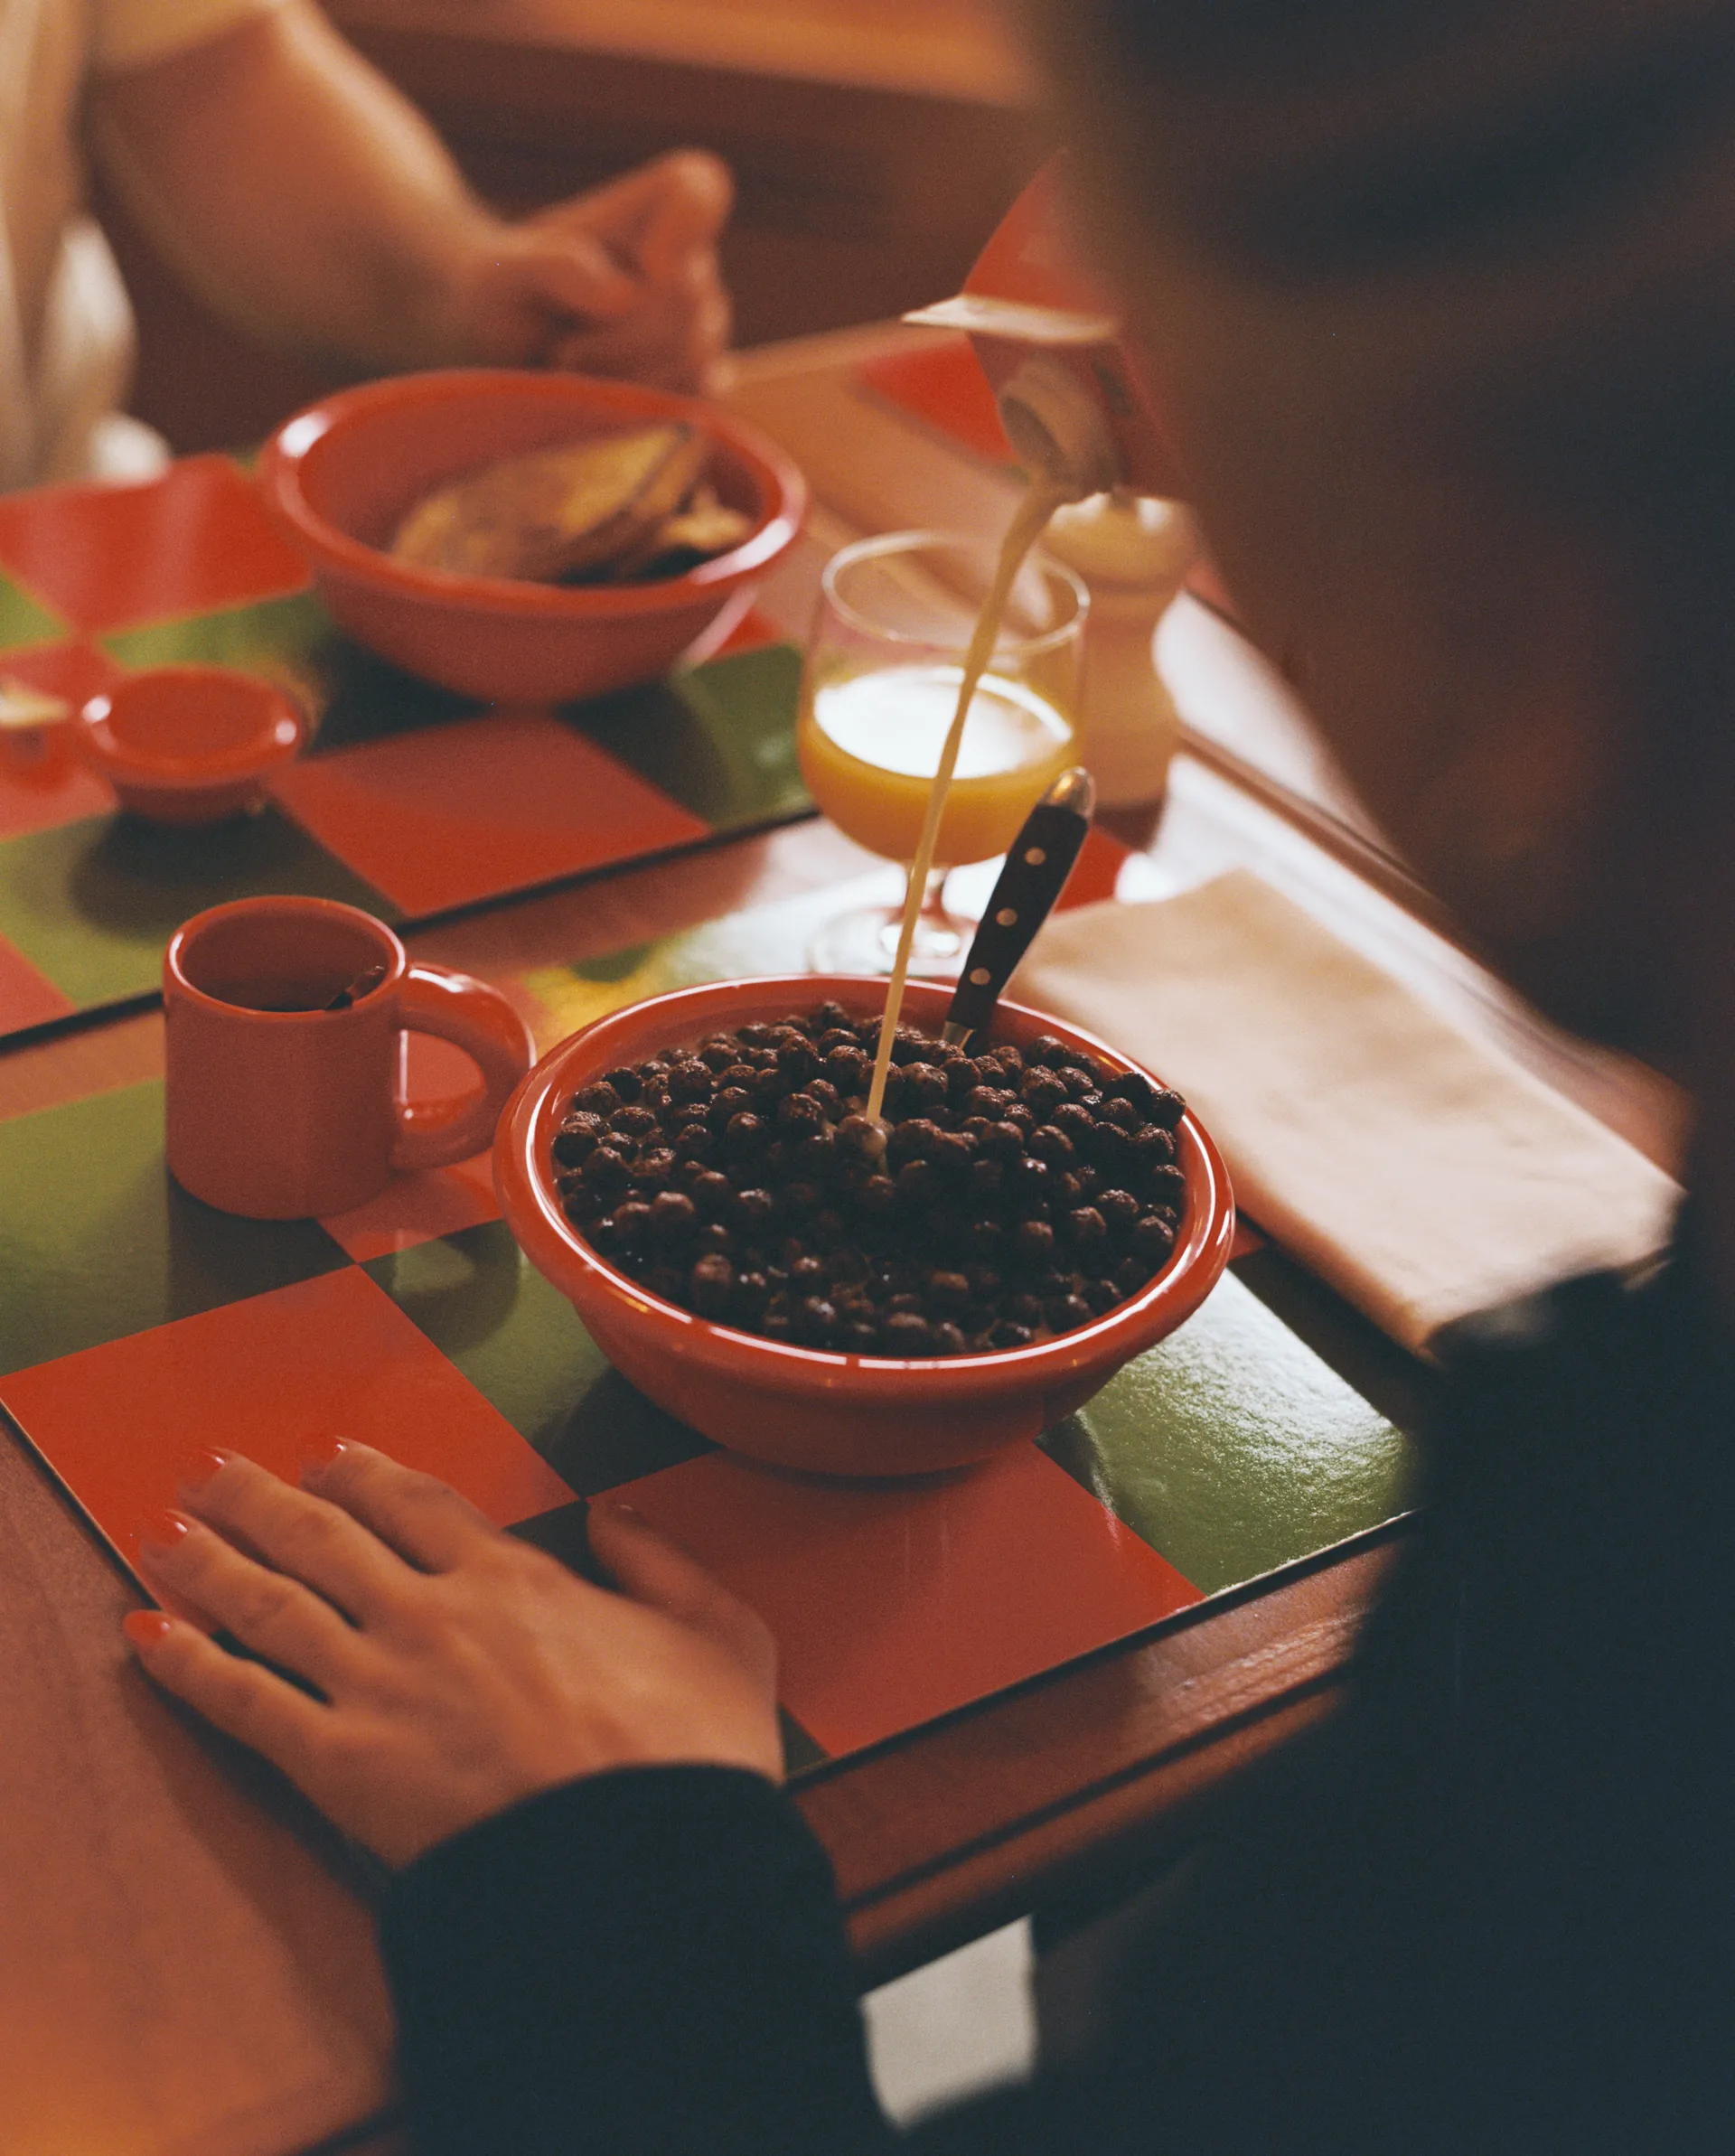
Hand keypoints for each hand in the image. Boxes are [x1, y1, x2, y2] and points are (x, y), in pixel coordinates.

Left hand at [124, 1443, 781, 1867]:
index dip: (362, 1474)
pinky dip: (190, 1664)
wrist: (642, 1864)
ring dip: (209, 1559)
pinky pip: (245, 1701)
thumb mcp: (720, 1632)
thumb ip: (664, 1562)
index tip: (327, 1460)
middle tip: (211, 1473)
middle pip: (322, 1534)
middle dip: (258, 1497)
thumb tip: (618, 1513)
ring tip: (164, 1531)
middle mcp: (431, 1612)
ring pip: (270, 1602)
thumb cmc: (689, 1753)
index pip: (414, 1503)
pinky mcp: (340, 1765)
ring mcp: (379, 1683)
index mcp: (514, 1576)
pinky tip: (149, 1637)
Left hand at [455, 149, 733, 391]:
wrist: (504, 358)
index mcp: (651, 211)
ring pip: (696, 357)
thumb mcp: (504, 273)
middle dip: (619, 337)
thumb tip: (622, 295)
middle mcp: (689, 265)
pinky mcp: (699, 383)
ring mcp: (702, 327)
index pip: (700, 187)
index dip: (684, 226)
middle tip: (561, 350)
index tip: (644, 263)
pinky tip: (605, 402)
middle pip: (688, 300)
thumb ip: (554, 267)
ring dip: (624, 379)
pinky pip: (697, 401)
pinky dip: (645, 410)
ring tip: (574, 374)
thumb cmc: (505, 297)